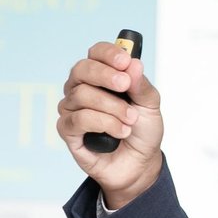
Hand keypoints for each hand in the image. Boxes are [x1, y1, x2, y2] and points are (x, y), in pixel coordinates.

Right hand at [55, 40, 163, 208]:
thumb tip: (134, 63)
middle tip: (125, 86)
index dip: (108, 53)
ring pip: (82, 95)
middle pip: (82, 69)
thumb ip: (141, 85)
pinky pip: (78, 119)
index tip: (125, 61)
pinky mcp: (67, 130)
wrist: (139, 164)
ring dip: (112, 108)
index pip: (96, 53)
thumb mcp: (150, 105)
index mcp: (101, 75)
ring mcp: (72, 108)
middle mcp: (81, 88)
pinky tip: (120, 132)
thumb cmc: (141, 131)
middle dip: (106, 76)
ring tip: (130, 121)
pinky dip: (103, 124)